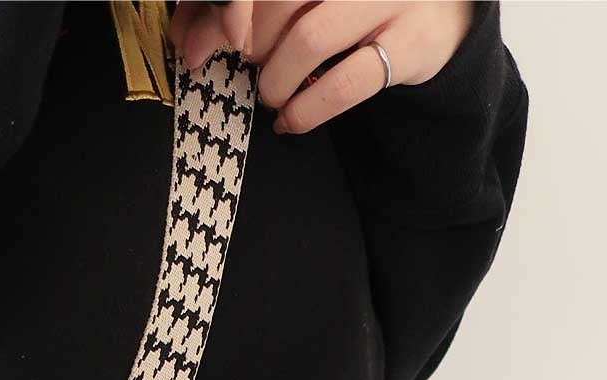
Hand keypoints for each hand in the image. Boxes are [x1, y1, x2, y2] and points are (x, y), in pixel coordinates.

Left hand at [170, 1, 474, 133]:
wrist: (438, 14)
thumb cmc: (348, 3)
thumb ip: (239, 11)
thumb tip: (189, 41)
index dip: (230, 11)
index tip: (210, 44)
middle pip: (282, 3)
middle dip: (251, 46)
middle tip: (252, 64)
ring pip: (309, 40)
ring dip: (275, 81)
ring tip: (271, 94)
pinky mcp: (412, 43)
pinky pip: (344, 85)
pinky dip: (304, 111)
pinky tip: (290, 120)